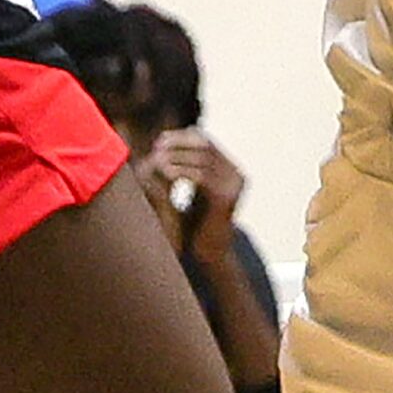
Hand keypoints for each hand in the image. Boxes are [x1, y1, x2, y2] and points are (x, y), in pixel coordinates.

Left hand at [135, 126, 245, 267]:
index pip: (208, 142)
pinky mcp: (225, 197)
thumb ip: (190, 174)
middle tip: (157, 146)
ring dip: (177, 156)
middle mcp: (236, 175)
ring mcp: (234, 185)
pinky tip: (165, 172)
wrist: (209, 255)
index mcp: (231, 171)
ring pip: (203, 158)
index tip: (160, 140)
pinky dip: (182, 171)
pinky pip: (202, 176)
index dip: (184, 137)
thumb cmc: (196, 227)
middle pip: (207, 145)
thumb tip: (169, 152)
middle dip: (179, 143)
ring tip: (156, 157)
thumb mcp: (195, 195)